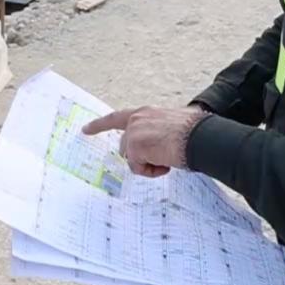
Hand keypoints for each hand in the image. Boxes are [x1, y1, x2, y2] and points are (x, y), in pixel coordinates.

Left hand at [83, 107, 209, 176]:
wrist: (199, 137)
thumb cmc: (194, 132)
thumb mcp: (173, 124)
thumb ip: (160, 130)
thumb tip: (165, 142)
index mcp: (146, 112)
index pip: (118, 118)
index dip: (100, 124)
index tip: (85, 129)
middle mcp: (137, 119)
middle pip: (126, 147)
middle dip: (139, 158)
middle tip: (162, 161)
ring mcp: (133, 132)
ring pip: (132, 159)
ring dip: (149, 164)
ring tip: (169, 159)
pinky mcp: (134, 146)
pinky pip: (138, 168)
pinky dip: (151, 171)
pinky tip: (165, 164)